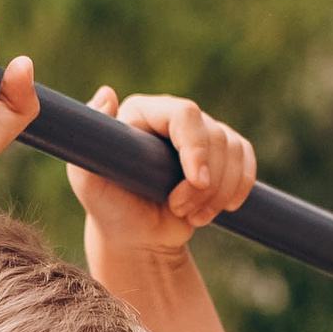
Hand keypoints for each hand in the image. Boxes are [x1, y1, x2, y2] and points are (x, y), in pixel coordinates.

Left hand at [70, 89, 256, 260]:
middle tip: (180, 211)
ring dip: (218, 193)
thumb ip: (86, 144)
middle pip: (214, 136)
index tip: (196, 181)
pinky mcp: (221, 155)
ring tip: (192, 216)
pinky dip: (238, 189)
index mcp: (143, 113)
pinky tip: (219, 209)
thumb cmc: (110, 209)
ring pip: (233, 151)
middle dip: (206, 183)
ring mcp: (200, 135)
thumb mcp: (88, 183)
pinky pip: (246, 161)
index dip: (196, 147)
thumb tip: (107, 94)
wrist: (137, 237)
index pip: (185, 114)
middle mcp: (173, 118)